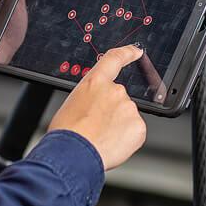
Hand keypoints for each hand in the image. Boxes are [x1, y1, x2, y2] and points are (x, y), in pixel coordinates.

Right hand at [48, 44, 147, 169]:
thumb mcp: (72, 104)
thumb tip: (97, 108)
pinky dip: (126, 139)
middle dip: (111, 112)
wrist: (74, 154)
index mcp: (96, 82)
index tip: (136, 51)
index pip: (115, 59)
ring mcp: (129, 108)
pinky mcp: (138, 127)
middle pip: (119, 98)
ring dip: (117, 126)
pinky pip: (134, 132)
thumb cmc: (67, 132)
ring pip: (126, 117)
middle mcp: (115, 91)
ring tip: (100, 138)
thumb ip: (91, 98)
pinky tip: (111, 144)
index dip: (127, 53)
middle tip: (96, 126)